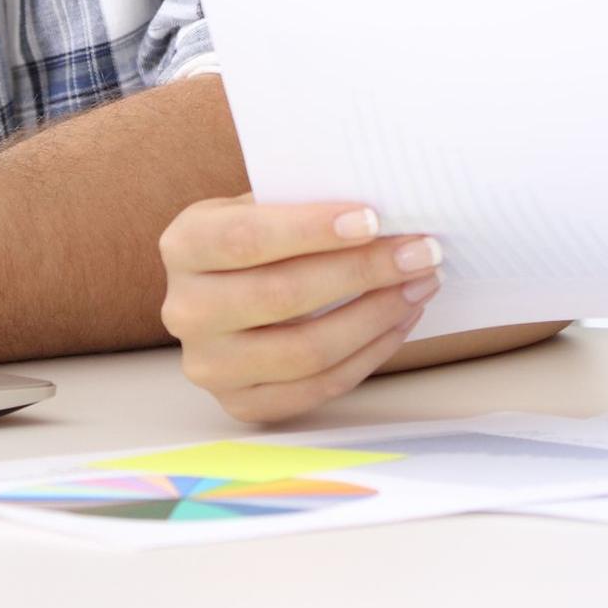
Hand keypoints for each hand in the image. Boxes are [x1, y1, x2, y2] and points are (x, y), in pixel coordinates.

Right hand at [159, 196, 444, 423]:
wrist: (223, 290)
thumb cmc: (259, 238)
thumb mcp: (262, 205)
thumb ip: (305, 203)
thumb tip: (389, 207)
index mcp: (185, 246)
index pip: (247, 238)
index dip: (311, 230)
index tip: (373, 220)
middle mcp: (186, 310)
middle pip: (283, 296)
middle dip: (364, 272)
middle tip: (421, 252)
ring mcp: (210, 365)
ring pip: (306, 351)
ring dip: (376, 317)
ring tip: (420, 285)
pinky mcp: (242, 404)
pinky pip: (317, 387)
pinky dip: (369, 354)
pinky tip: (400, 320)